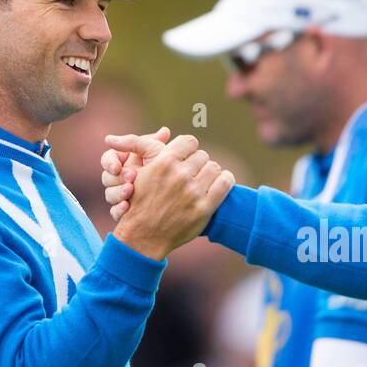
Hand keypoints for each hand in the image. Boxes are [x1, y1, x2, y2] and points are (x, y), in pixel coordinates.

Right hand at [100, 128, 169, 221]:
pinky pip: (115, 211)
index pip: (108, 159)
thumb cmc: (167, 169)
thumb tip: (164, 130)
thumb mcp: (159, 154)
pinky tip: (127, 206)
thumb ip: (155, 143)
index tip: (116, 167)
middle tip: (131, 177)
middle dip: (117, 178)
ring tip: (131, 190)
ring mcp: (121, 194)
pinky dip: (119, 209)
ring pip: (109, 194)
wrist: (175, 199)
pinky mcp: (125, 211)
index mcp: (124, 161)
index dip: (110, 162)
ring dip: (118, 192)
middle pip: (106, 177)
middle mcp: (120, 177)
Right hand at [105, 131, 234, 259]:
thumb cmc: (140, 202)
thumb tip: (164, 130)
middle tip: (193, 173)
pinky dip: (225, 181)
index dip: (189, 149)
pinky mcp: (204, 208)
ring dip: (210, 173)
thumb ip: (154, 151)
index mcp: (164, 162)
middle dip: (198, 163)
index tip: (186, 158)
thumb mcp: (141, 172)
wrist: (143, 236)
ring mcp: (193, 192)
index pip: (189, 141)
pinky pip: (225, 183)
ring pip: (214, 167)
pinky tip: (219, 184)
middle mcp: (180, 175)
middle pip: (202, 155)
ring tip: (204, 181)